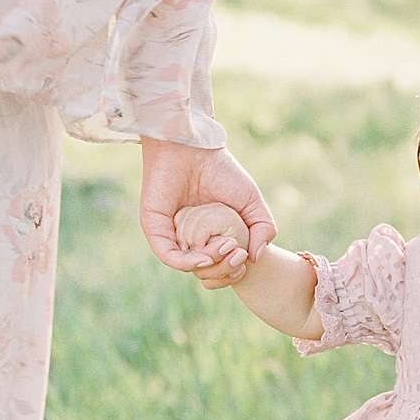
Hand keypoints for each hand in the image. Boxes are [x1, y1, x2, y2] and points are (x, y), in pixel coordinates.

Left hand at [140, 140, 273, 281]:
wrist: (195, 148)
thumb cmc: (222, 171)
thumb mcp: (252, 203)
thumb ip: (263, 229)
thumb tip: (254, 259)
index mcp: (209, 236)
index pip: (220, 266)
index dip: (234, 271)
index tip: (245, 260)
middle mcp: (189, 238)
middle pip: (205, 272)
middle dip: (224, 270)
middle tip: (237, 254)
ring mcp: (171, 234)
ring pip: (188, 267)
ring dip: (210, 266)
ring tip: (226, 248)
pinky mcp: (155, 228)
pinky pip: (168, 256)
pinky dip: (187, 262)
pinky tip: (204, 257)